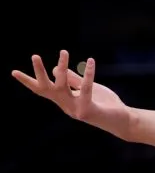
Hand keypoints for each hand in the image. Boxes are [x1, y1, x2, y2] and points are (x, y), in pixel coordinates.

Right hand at [11, 51, 129, 138]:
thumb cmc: (104, 103)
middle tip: (34, 56)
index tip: (13, 71)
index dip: (28, 81)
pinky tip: (90, 61)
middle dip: (39, 73)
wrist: (122, 120)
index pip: (42, 90)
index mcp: (63, 100)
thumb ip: (73, 80)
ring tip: (63, 51)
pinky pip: (86, 88)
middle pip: (47, 88)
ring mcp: (75, 109)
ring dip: (63, 68)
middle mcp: (66, 105)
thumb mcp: (87, 89)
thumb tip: (56, 68)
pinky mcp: (88, 110)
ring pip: (64, 87)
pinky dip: (88, 74)